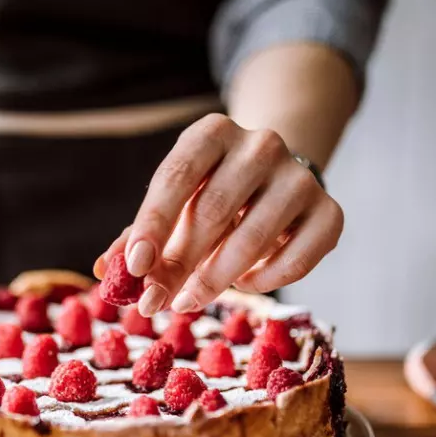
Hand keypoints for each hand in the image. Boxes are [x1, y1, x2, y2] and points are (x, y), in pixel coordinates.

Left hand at [94, 114, 343, 316]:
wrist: (273, 178)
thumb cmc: (207, 195)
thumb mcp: (171, 206)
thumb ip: (139, 237)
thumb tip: (106, 270)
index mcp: (212, 133)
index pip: (176, 177)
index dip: (153, 224)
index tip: (135, 267)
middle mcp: (260, 145)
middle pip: (214, 210)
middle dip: (179, 264)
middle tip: (154, 303)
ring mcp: (299, 176)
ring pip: (255, 237)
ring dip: (217, 278)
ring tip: (190, 300)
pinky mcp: (330, 211)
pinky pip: (298, 257)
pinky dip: (266, 281)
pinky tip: (244, 283)